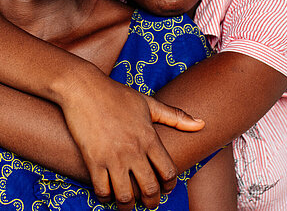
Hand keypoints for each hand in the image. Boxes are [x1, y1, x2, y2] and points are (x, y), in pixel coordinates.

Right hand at [60, 70, 203, 210]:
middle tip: (149, 203)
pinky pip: (102, 190)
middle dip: (151, 202)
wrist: (83, 87)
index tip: (165, 187)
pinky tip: (107, 193)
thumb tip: (202, 124)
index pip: (168, 172)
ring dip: (128, 205)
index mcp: (149, 137)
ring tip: (127, 204)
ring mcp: (113, 156)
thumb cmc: (115, 93)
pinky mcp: (93, 159)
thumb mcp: (147, 102)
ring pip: (126, 196)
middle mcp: (134, 150)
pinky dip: (105, 197)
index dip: (169, 185)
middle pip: (150, 189)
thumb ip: (175, 117)